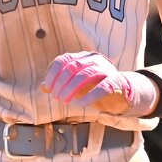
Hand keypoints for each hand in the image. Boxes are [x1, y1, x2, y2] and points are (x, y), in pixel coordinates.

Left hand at [40, 51, 157, 115]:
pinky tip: (81, 104)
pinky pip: (101, 88)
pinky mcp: (114, 82)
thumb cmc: (93, 87)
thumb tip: (42, 87)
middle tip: (56, 97)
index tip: (48, 88)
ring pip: (85, 76)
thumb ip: (59, 84)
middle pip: (72, 67)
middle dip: (61, 83)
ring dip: (71, 89)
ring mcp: (105, 69)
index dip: (53, 74)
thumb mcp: (74, 84)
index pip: (63, 60)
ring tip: (65, 101)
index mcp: (82, 57)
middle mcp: (94, 59)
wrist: (120, 93)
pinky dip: (89, 97)